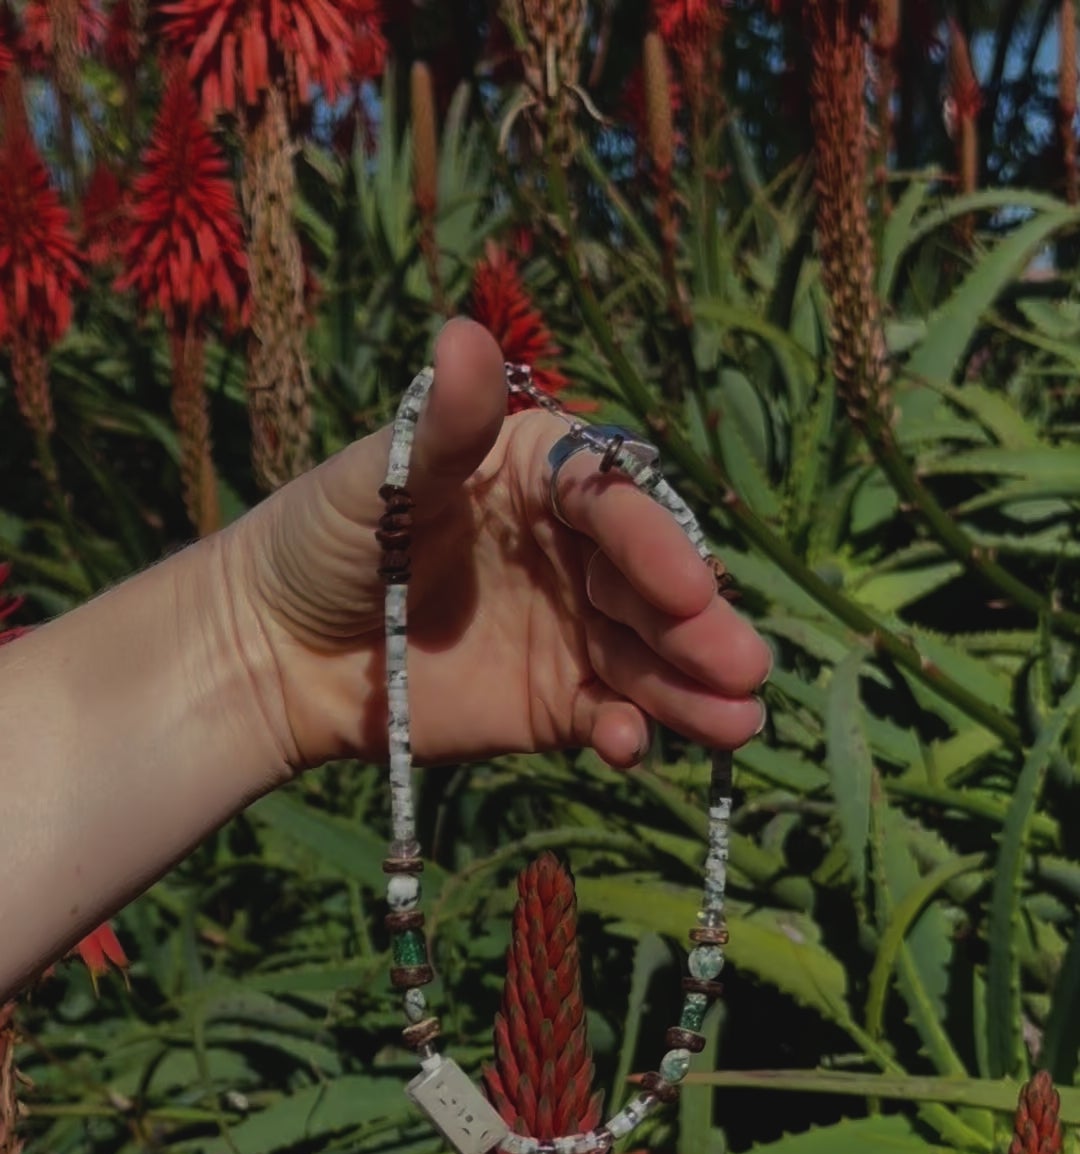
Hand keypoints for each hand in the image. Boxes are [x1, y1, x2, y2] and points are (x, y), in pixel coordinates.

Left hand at [231, 317, 771, 772]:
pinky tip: (632, 747)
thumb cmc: (321, 538)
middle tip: (742, 665)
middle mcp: (576, 550)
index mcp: (545, 474)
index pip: (616, 500)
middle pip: (653, 584)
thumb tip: (466, 333)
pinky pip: (609, 715)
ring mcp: (574, 630)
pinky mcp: (559, 703)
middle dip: (699, 626)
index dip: (654, 542)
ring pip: (649, 656)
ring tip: (733, 724)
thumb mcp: (378, 475)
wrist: (275, 651)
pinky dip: (628, 732)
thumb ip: (440, 424)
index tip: (685, 584)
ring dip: (692, 688)